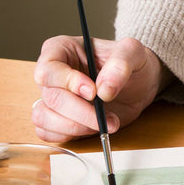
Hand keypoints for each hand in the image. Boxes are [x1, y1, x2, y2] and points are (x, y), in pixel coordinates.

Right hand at [31, 35, 167, 142]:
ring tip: (104, 123)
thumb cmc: (130, 62)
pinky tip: (92, 128)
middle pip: (51, 97)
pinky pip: (48, 133)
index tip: (93, 92)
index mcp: (61, 49)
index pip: (48, 69)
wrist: (138, 84)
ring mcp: (52, 97)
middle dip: (80, 111)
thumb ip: (120, 64)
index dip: (67, 82)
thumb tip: (103, 89)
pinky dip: (70, 135)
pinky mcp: (56, 119)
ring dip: (76, 126)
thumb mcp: (133, 52)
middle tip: (105, 116)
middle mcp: (52, 73)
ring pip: (45, 118)